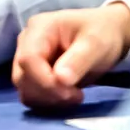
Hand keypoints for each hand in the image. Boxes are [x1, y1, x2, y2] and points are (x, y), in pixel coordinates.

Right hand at [12, 4, 129, 108]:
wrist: (107, 32)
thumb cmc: (101, 32)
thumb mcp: (96, 43)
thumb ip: (79, 60)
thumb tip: (61, 79)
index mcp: (40, 27)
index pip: (28, 59)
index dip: (45, 81)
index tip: (71, 93)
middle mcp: (27, 42)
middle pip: (22, 76)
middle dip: (48, 93)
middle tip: (77, 96)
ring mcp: (28, 58)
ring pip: (24, 89)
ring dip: (48, 100)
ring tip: (75, 95)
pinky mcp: (33, 74)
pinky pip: (31, 95)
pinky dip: (47, 102)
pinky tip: (67, 97)